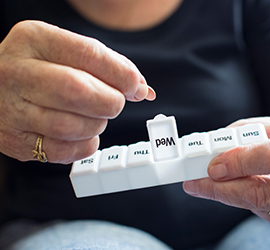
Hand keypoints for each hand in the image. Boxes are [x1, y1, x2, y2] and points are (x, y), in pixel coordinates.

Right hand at [0, 21, 154, 163]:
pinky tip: (83, 133)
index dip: (122, 75)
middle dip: (110, 102)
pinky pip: (64, 151)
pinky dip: (85, 145)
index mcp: (35, 40)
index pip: (90, 55)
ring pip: (72, 126)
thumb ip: (105, 65)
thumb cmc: (38, 68)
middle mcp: (18, 73)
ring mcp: (12, 109)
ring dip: (97, 124)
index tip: (136, 87)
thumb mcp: (65, 51)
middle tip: (114, 102)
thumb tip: (142, 88)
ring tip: (94, 116)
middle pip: (79, 92)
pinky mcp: (16, 140)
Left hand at [183, 113, 269, 230]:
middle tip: (194, 182)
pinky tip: (238, 187)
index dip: (240, 163)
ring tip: (209, 181)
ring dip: (228, 194)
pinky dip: (245, 199)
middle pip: (261, 192)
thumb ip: (254, 130)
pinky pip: (265, 212)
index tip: (211, 165)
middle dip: (220, 189)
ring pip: (259, 205)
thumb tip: (219, 141)